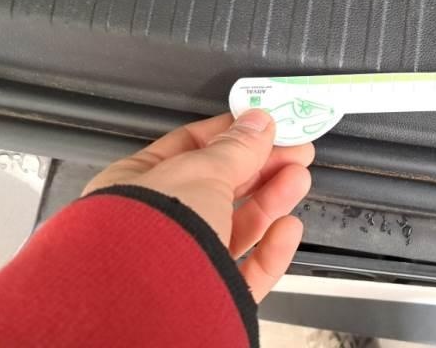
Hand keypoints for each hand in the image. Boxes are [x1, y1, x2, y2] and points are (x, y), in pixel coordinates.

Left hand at [82, 110, 313, 301]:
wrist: (145, 312)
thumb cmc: (152, 230)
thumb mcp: (200, 171)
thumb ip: (236, 147)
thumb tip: (259, 122)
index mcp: (137, 188)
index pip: (189, 150)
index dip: (231, 133)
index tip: (266, 124)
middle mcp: (157, 227)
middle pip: (219, 188)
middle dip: (261, 166)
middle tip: (296, 151)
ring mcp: (183, 265)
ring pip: (236, 228)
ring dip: (271, 200)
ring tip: (298, 178)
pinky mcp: (209, 298)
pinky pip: (246, 271)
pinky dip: (271, 249)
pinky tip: (288, 228)